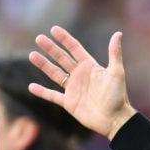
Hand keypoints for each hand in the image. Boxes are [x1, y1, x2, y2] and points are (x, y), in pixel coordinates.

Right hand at [29, 26, 137, 140]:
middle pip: (62, 58)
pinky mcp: (69, 103)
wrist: (114, 119)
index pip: (74, 49)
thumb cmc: (118, 96)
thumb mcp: (116, 72)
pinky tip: (31, 86)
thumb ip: (115, 53)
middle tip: (39, 38)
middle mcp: (80, 75)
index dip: (65, 39)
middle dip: (50, 48)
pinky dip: (42, 92)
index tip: (54, 29)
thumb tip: (118, 33)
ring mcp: (73, 89)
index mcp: (90, 66)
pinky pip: (52, 96)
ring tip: (32, 55)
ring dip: (44, 65)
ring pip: (55, 74)